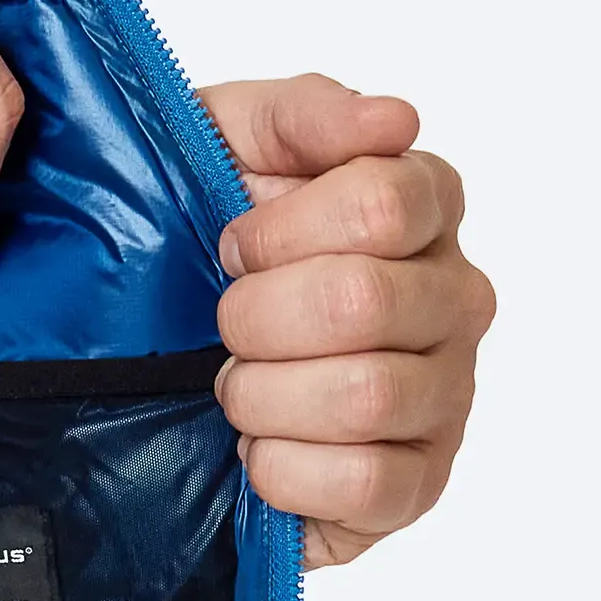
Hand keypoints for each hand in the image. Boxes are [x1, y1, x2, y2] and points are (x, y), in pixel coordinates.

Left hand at [204, 74, 494, 568]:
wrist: (148, 362)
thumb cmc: (196, 246)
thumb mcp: (219, 147)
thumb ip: (301, 115)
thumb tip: (393, 120)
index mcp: (421, 206)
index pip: (384, 203)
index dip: (279, 232)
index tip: (232, 245)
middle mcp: (452, 298)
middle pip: (366, 302)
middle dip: (255, 318)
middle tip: (224, 327)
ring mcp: (444, 396)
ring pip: (366, 396)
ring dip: (262, 396)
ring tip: (234, 389)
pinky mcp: (415, 485)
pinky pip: (365, 482)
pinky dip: (283, 469)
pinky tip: (258, 451)